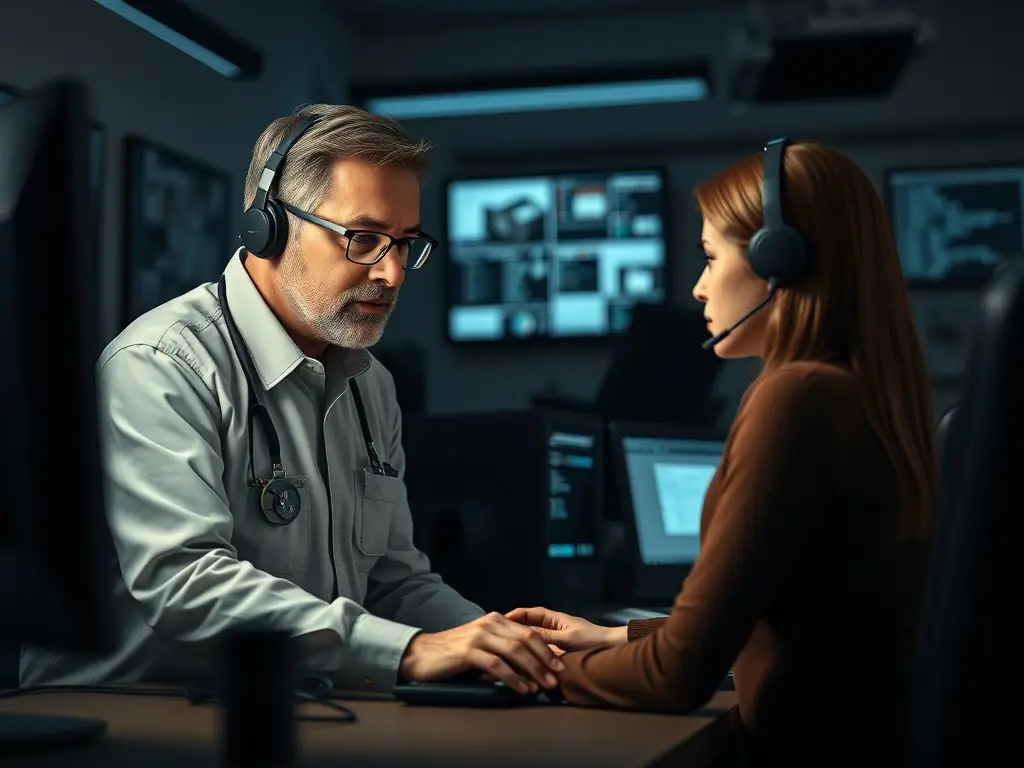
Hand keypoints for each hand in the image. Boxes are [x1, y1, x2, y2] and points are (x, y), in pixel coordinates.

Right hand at [399, 612, 563, 693]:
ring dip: (532, 670)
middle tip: (557, 678)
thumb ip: (502, 649)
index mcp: (496, 620)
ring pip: (514, 651)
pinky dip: (512, 677)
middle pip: (526, 640)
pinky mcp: (468, 651)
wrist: (421, 654)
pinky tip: (522, 688)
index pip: (529, 632)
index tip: (559, 667)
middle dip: (544, 660)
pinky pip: (496, 664)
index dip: (546, 650)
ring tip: (544, 686)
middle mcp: (489, 624)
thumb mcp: (481, 646)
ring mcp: (479, 636)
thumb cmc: (453, 654)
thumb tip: (528, 666)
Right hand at [505, 607, 627, 651]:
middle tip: (495, 641)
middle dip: (512, 633)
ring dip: (520, 648)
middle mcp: (550, 629)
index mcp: (552, 619)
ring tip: (503, 655)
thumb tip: (525, 636)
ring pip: (531, 644)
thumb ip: (546, 637)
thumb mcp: (566, 638)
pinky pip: (538, 656)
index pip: (527, 614)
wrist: (610, 651)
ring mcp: (552, 642)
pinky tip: (519, 667)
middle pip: (526, 629)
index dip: (513, 617)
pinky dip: (529, 660)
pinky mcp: (555, 656)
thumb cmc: (591, 640)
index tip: (498, 623)